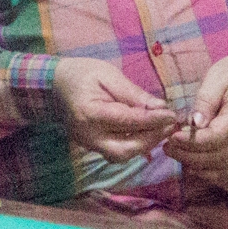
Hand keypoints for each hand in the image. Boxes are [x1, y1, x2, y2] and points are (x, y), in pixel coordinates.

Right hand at [50, 57, 179, 161]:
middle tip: (169, 126)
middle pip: (125, 149)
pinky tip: (147, 134)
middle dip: (150, 140)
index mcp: (90, 112)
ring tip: (161, 129)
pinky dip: (134, 145)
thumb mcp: (109, 75)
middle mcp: (87, 134)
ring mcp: (86, 143)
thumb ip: (133, 94)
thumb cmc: (82, 73)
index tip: (172, 115)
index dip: (153, 120)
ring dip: (145, 145)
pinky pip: (116, 152)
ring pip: (121, 155)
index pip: (128, 121)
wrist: (55, 84)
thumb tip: (160, 108)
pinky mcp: (90, 146)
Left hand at [165, 52, 227, 181]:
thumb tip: (194, 123)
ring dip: (195, 165)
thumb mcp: (218, 76)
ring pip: (222, 168)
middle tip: (167, 146)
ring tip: (175, 152)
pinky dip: (208, 171)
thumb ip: (205, 100)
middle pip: (218, 157)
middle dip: (189, 155)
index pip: (217, 137)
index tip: (172, 136)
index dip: (192, 141)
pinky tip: (191, 161)